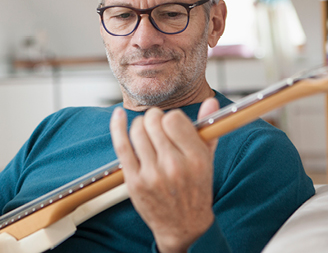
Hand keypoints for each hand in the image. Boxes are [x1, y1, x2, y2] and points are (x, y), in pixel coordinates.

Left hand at [110, 98, 219, 252]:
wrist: (183, 226)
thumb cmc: (195, 190)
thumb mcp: (207, 159)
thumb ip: (208, 129)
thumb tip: (210, 101)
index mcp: (195, 158)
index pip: (174, 119)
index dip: (171, 118)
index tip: (171, 125)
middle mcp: (173, 166)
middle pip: (153, 122)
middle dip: (154, 120)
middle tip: (157, 127)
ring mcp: (151, 174)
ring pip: (137, 130)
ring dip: (140, 126)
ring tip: (146, 133)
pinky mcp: (134, 181)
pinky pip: (121, 145)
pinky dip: (117, 127)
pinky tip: (118, 115)